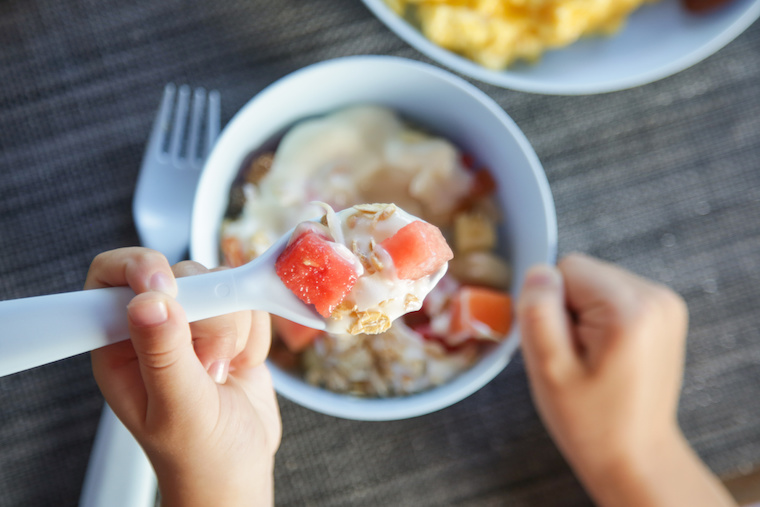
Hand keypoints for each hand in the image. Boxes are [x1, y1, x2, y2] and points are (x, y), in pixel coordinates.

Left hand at [86, 248, 280, 506]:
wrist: (242, 467)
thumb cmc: (200, 454)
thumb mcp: (178, 410)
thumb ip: (164, 355)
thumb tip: (148, 302)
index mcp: (119, 347)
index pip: (111, 278)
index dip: (138, 268)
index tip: (168, 285)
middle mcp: (154, 329)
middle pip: (180, 274)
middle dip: (206, 317)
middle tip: (208, 364)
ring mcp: (194, 324)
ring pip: (220, 284)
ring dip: (234, 330)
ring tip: (222, 372)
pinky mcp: (229, 325)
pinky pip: (248, 302)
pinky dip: (255, 334)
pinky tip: (241, 366)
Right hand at [517, 253, 734, 506]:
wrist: (634, 454)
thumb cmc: (592, 421)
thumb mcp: (549, 370)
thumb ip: (538, 312)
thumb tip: (538, 273)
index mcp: (630, 309)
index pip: (566, 268)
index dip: (550, 305)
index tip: (561, 345)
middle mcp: (655, 298)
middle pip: (583, 273)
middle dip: (568, 309)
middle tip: (575, 356)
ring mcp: (664, 304)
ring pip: (595, 283)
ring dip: (584, 315)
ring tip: (591, 358)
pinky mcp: (663, 312)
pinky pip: (612, 295)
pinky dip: (601, 319)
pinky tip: (606, 354)